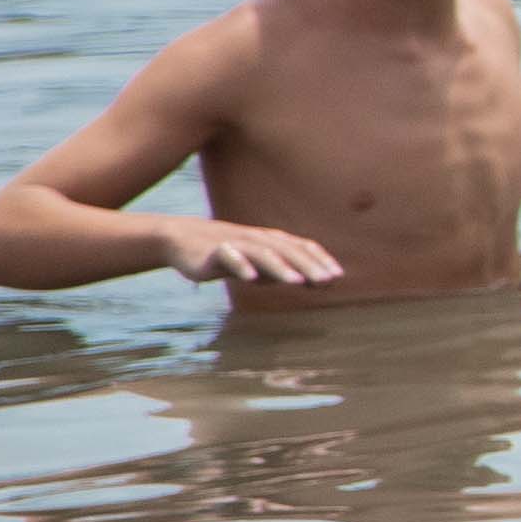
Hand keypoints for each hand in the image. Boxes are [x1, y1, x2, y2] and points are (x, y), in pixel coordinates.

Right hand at [159, 217, 344, 289]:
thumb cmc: (229, 253)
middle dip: (308, 266)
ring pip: (261, 253)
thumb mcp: (259, 264)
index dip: (320, 260)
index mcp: (271, 241)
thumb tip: (318, 282)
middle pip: (286, 251)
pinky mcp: (213, 251)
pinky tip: (251, 278)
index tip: (338, 277)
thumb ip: (286, 271)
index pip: (301, 247)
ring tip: (297, 281)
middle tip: (327, 281)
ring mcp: (235, 244)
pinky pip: (228, 256)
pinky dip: (240, 265)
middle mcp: (257, 239)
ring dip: (280, 267)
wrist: (182, 240)